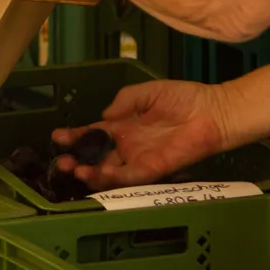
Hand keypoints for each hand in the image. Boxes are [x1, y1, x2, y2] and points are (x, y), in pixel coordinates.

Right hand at [50, 79, 234, 188]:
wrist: (213, 111)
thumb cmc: (183, 98)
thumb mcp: (147, 91)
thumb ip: (124, 101)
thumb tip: (103, 117)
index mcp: (123, 127)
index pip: (93, 134)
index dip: (75, 137)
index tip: (57, 136)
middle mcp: (127, 146)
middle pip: (95, 158)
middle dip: (76, 162)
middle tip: (62, 162)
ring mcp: (139, 159)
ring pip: (109, 172)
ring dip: (91, 174)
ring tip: (76, 171)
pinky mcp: (154, 169)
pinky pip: (131, 177)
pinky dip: (114, 178)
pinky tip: (100, 174)